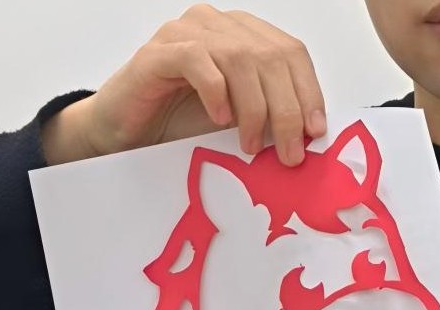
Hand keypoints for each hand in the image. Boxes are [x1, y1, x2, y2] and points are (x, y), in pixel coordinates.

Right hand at [42, 4, 325, 165]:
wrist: (124, 133)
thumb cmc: (177, 126)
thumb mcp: (236, 123)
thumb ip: (268, 117)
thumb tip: (308, 136)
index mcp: (242, 36)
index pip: (289, 52)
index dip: (308, 92)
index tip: (314, 132)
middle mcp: (217, 26)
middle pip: (269, 57)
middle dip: (286, 110)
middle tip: (288, 152)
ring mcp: (186, 33)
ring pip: (239, 58)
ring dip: (254, 108)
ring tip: (251, 146)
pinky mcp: (158, 52)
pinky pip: (197, 60)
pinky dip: (215, 92)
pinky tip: (219, 120)